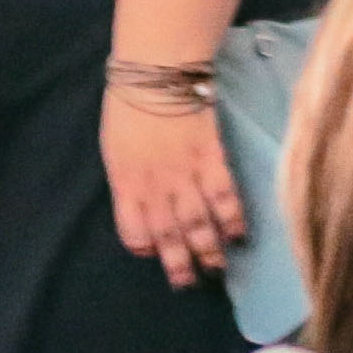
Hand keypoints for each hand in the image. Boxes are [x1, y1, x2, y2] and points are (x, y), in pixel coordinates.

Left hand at [106, 77, 248, 284]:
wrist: (158, 70)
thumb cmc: (129, 104)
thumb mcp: (114, 147)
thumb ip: (127, 179)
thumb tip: (141, 203)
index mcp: (126, 183)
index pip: (133, 230)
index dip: (144, 245)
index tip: (154, 252)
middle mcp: (155, 186)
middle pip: (169, 234)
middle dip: (179, 262)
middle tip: (188, 282)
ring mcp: (186, 175)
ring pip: (199, 223)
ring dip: (208, 249)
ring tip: (217, 267)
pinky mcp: (212, 159)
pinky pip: (225, 196)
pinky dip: (232, 218)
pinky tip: (238, 234)